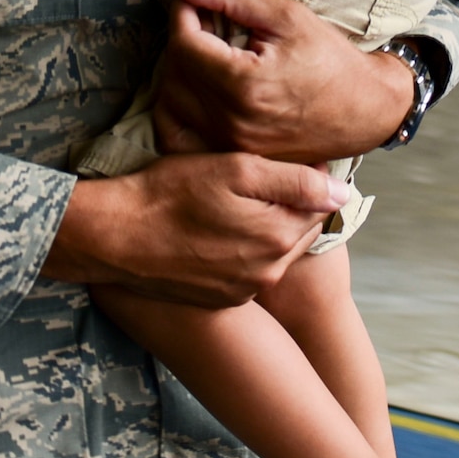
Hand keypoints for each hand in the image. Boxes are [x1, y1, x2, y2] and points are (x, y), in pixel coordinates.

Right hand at [41, 152, 348, 307]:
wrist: (115, 237)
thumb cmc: (172, 193)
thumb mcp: (237, 170)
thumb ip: (295, 181)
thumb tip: (343, 192)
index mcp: (279, 236)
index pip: (321, 202)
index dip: (307, 176)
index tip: (281, 158)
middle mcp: (270, 271)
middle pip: (300, 228)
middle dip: (291, 203)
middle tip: (258, 177)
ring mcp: (245, 290)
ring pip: (276, 250)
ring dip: (268, 225)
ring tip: (237, 199)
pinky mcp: (222, 299)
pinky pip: (250, 269)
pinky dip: (245, 248)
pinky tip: (220, 227)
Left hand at [150, 0, 414, 160]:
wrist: (365, 111)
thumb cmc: (332, 61)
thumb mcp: (289, 17)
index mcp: (243, 85)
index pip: (184, 43)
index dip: (183, 14)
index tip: (194, 0)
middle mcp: (230, 122)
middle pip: (173, 72)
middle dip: (183, 40)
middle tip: (205, 23)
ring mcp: (228, 146)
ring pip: (170, 103)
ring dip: (178, 72)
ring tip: (204, 54)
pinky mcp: (231, 158)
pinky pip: (180, 134)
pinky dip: (177, 109)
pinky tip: (197, 88)